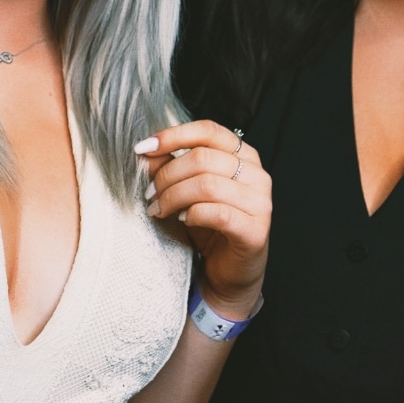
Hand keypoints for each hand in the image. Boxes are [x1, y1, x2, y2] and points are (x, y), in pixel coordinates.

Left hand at [135, 120, 269, 318]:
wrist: (229, 271)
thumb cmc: (210, 228)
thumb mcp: (187, 191)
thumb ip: (171, 168)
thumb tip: (146, 153)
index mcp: (244, 156)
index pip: (208, 131)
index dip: (173, 136)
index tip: (144, 148)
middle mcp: (257, 175)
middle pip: (202, 158)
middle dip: (167, 175)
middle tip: (149, 194)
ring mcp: (260, 202)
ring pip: (207, 184)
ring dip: (173, 196)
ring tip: (158, 209)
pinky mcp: (255, 230)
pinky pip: (217, 213)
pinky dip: (193, 215)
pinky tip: (183, 220)